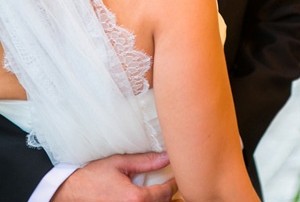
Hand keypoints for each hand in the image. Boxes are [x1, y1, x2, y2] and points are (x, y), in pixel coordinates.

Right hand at [50, 152, 177, 201]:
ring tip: (161, 193)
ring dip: (158, 201)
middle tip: (171, 185)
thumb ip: (146, 161)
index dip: (174, 184)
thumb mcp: (120, 163)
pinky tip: (147, 199)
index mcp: (135, 198)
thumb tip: (167, 157)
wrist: (68, 193)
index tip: (177, 177)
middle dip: (169, 196)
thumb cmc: (91, 177)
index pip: (166, 193)